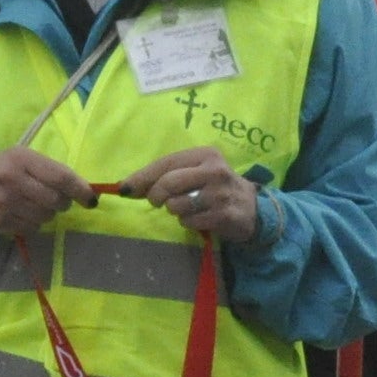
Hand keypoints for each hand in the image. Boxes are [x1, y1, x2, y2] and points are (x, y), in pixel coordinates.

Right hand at [0, 147, 92, 240]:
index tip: (91, 198)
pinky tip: (21, 213)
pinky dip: (33, 223)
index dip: (80, 189)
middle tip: (57, 199)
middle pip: (56, 200)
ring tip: (34, 204)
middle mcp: (12, 179)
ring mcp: (4, 203)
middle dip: (63, 203)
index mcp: (20, 158)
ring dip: (48, 213)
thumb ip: (48, 169)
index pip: (60, 176)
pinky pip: (32, 228)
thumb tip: (82, 189)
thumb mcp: (19, 158)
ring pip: (46, 217)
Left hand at [122, 143, 260, 243]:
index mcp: (205, 154)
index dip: (142, 176)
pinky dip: (187, 222)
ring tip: (186, 208)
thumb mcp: (196, 173)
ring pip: (176, 205)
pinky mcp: (223, 215)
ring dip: (174, 210)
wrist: (252, 209)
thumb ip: (165, 175)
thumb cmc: (215, 188)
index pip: (166, 163)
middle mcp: (214, 171)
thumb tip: (126, 187)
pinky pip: (188, 221)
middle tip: (158, 202)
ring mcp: (220, 194)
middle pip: (169, 183)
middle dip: (156, 195)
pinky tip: (198, 218)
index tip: (124, 188)